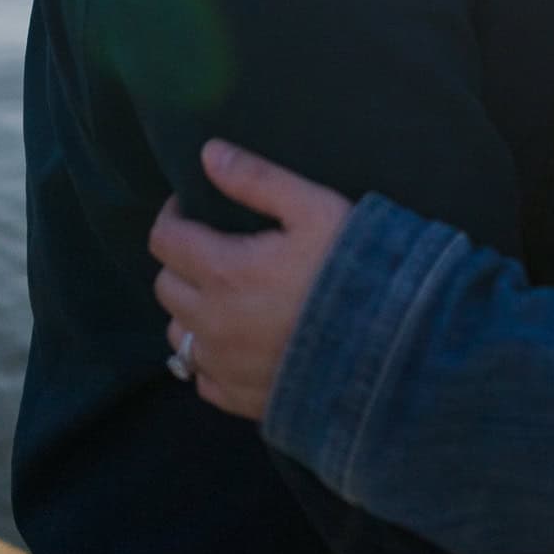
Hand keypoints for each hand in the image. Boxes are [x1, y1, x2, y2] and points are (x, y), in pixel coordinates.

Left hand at [149, 139, 351, 419]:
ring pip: (177, 334)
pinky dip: (208, 356)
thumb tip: (209, 153)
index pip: (165, 240)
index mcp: (224, 271)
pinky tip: (236, 341)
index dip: (173, 215)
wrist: (387, 348)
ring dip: (190, 310)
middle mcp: (212, 323)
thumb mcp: (313, 208)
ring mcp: (223, 366)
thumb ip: (256, 179)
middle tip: (212, 246)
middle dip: (180, 260)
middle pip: (165, 287)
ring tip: (223, 294)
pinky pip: (201, 377)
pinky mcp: (239, 400)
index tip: (191, 205)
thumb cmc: (351, 269)